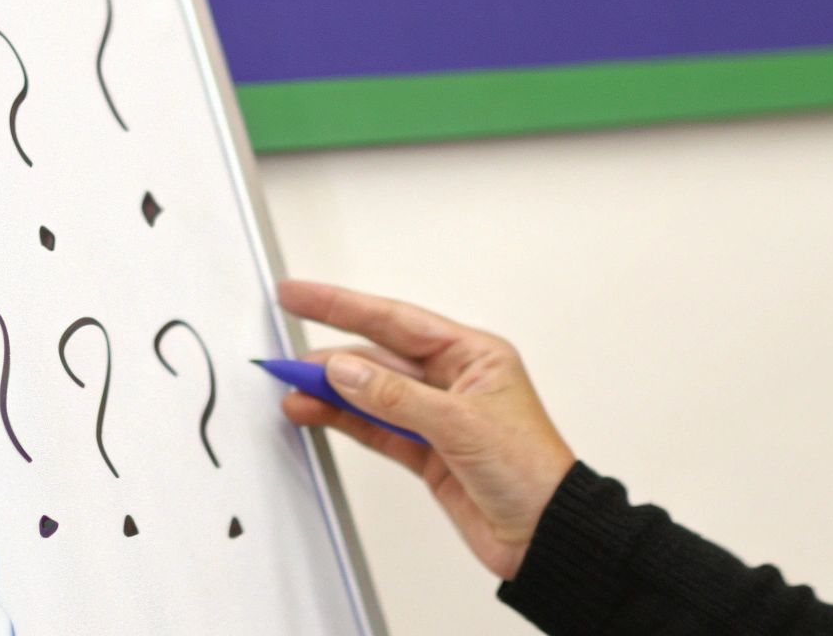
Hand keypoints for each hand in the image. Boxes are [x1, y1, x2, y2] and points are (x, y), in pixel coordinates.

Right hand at [278, 279, 575, 581]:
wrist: (547, 537)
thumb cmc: (532, 473)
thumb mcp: (461, 426)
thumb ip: (395, 397)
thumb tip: (344, 370)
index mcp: (473, 356)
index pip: (395, 321)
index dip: (342, 306)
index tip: (299, 296)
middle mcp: (453, 381)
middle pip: (377, 356)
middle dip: (329, 356)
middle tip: (285, 359)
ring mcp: (436, 417)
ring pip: (370, 393)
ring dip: (331, 392)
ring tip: (292, 391)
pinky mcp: (425, 452)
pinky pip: (374, 427)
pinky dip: (344, 421)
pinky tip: (316, 413)